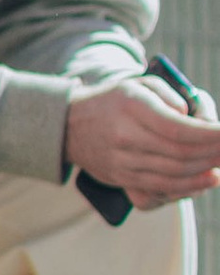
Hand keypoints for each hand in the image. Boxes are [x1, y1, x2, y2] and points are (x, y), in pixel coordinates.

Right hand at [64, 77, 219, 209]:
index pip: (178, 129)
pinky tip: (202, 182)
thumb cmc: (115, 101)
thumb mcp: (142, 84)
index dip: (210, 135)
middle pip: (179, 154)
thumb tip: (197, 122)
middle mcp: (124, 138)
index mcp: (131, 108)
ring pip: (171, 176)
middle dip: (212, 155)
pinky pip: (157, 191)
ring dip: (203, 175)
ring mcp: (121, 163)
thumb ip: (172, 97)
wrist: (69, 125)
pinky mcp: (119, 179)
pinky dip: (184, 189)